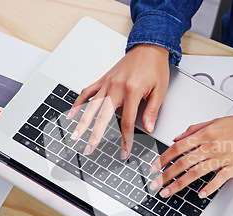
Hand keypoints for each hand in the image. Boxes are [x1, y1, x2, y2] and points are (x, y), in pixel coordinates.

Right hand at [67, 44, 169, 158]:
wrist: (149, 47)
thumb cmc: (155, 66)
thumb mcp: (160, 90)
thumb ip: (152, 111)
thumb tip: (148, 128)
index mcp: (132, 91)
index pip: (127, 122)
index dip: (126, 139)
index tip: (125, 151)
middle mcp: (116, 87)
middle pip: (102, 117)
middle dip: (95, 135)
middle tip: (90, 149)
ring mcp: (107, 83)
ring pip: (91, 106)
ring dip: (81, 122)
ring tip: (75, 135)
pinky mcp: (103, 80)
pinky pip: (87, 92)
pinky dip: (78, 103)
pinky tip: (72, 113)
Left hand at [149, 114, 232, 197]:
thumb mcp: (215, 121)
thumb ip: (194, 129)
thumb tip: (178, 138)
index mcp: (205, 134)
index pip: (178, 148)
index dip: (163, 159)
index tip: (154, 167)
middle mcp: (211, 146)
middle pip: (183, 163)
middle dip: (166, 175)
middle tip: (155, 184)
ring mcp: (222, 158)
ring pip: (195, 173)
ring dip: (179, 184)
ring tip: (168, 192)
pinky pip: (218, 180)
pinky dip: (209, 188)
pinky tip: (200, 194)